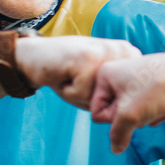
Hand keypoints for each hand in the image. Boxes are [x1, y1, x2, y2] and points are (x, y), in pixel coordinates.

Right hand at [16, 36, 140, 108]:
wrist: (36, 56)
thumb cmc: (69, 75)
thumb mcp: (99, 83)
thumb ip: (117, 94)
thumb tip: (124, 114)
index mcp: (129, 54)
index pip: (127, 97)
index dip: (103, 97)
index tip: (91, 80)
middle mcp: (121, 49)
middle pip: (115, 98)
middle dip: (93, 97)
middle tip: (80, 78)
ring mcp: (105, 51)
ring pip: (98, 98)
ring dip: (81, 96)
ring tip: (73, 76)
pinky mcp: (87, 57)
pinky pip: (81, 94)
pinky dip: (68, 91)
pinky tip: (64, 74)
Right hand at [91, 52, 164, 152]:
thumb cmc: (155, 91)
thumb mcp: (129, 117)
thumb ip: (118, 136)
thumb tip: (116, 149)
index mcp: (105, 74)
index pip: (97, 113)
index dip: (114, 119)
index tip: (130, 109)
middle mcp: (119, 72)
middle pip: (116, 113)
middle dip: (132, 118)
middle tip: (145, 108)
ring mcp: (137, 77)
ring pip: (134, 111)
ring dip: (145, 116)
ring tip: (157, 105)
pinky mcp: (153, 83)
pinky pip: (147, 107)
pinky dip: (156, 110)